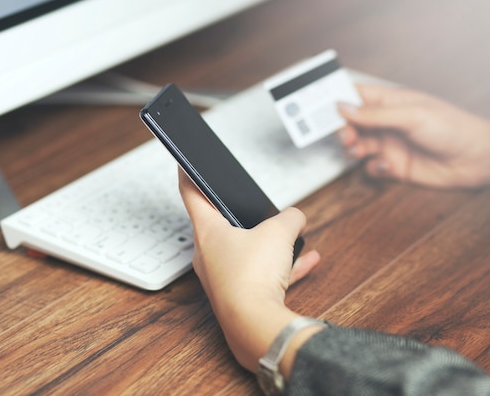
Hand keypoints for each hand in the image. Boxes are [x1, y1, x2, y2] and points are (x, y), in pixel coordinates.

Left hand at [178, 170, 320, 372]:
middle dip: (237, 213)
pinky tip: (306, 260)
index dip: (189, 175)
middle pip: (219, 224)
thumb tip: (296, 218)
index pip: (192, 194)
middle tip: (244, 201)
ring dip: (267, 242)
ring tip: (289, 234)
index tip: (183, 164)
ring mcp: (222, 277)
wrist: (256, 326)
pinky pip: (261, 274)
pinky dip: (281, 266)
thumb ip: (290, 218)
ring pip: (244, 251)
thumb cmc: (253, 277)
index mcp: (208, 232)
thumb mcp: (280, 233)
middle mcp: (209, 255)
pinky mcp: (238, 296)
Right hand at [338, 84, 489, 187]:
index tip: (320, 105)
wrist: (476, 159)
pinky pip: (370, 168)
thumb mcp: (410, 115)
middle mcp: (386, 122)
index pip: (356, 95)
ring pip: (357, 146)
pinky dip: (373, 168)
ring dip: (352, 149)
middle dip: (342, 129)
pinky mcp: (393, 167)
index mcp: (390, 101)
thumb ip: (374, 114)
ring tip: (358, 150)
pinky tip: (388, 166)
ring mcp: (389, 144)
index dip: (337, 98)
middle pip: (351, 123)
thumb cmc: (451, 128)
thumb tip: (342, 107)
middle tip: (345, 136)